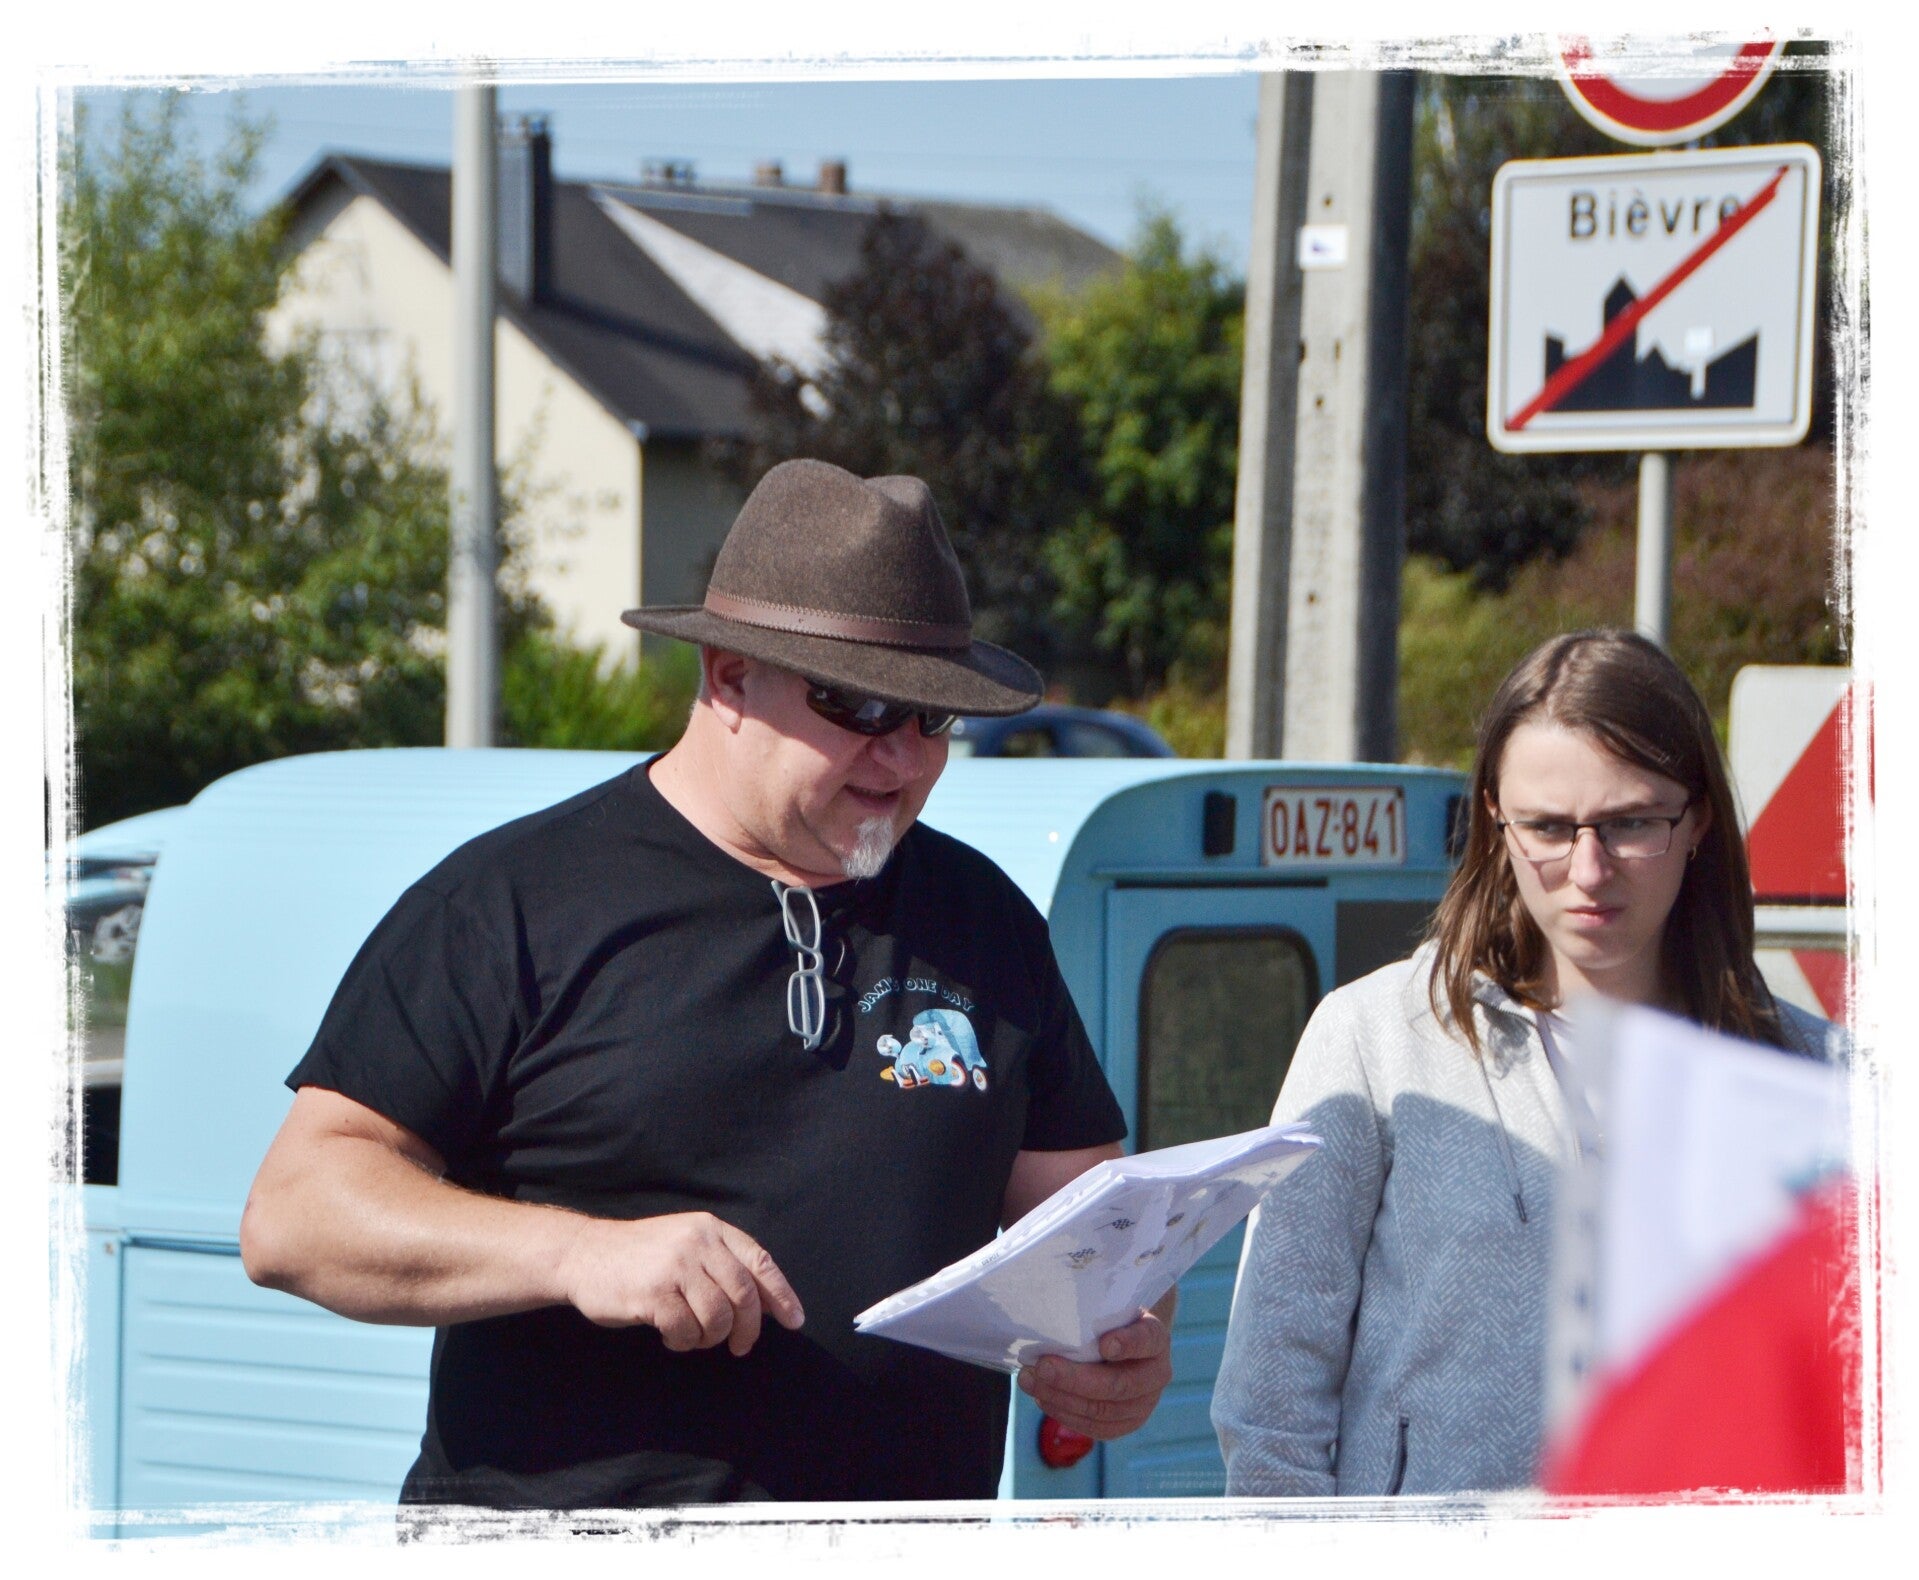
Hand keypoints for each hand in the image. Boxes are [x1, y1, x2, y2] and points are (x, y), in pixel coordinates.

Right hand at [557, 1211, 804, 1355]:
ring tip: (692, 1335)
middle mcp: (697, 1243)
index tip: (795, 1320)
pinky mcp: (654, 1294)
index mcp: (710, 1229)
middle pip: (744, 1295)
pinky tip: (669, 1335)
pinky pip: (686, 1331)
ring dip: (710, 1337)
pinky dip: (682, 1342)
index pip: (759, 1261)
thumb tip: (766, 1303)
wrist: (583, 1254)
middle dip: (748, 1328)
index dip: (781, 1293)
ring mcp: (675, 1267)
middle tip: (740, 1346)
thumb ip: (721, 1264)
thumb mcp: (685, 1244)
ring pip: (718, 1317)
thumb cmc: (639, 1257)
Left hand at [1016, 1308, 1172, 1439]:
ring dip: (1061, 1398)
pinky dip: (1065, 1413)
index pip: (1147, 1339)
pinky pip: (1096, 1428)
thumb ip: (1091, 1311)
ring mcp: (1144, 1404)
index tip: (1104, 1344)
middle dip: (1075, 1378)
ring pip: (1102, 1410)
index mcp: (1156, 1338)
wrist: (1127, 1346)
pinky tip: (1043, 1398)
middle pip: (1118, 1385)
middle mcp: (1157, 1374)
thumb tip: (1056, 1306)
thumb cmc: (1110, 1320)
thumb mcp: (1108, 1308)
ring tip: (1030, 1381)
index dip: (1127, 1344)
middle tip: (1042, 1366)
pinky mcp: (1127, 1424)